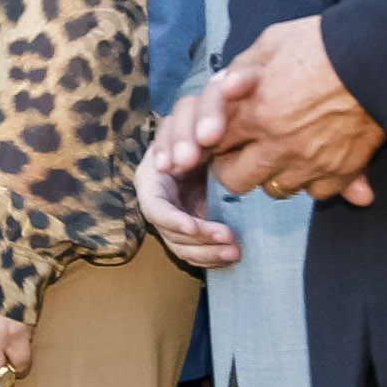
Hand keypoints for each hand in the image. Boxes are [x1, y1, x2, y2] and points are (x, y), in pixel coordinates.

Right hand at [137, 99, 240, 268]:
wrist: (206, 140)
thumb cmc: (198, 129)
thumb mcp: (189, 128)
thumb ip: (186, 137)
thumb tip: (183, 161)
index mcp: (151, 180)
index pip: (154, 207)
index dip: (172, 220)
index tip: (193, 226)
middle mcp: (158, 202)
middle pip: (170, 234)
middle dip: (199, 240)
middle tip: (229, 237)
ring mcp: (173, 218)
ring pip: (183, 247)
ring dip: (208, 253)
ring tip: (235, 251)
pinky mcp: (190, 228)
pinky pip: (195, 251)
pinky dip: (212, 258)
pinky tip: (232, 255)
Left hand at [193, 18, 382, 203]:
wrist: (381, 58)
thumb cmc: (324, 44)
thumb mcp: (272, 42)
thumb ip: (243, 68)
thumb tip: (227, 87)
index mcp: (255, 113)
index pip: (213, 147)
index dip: (213, 142)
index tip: (222, 136)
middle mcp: (278, 145)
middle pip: (236, 180)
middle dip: (235, 167)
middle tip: (246, 151)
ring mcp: (311, 163)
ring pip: (276, 189)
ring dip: (274, 174)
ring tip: (284, 151)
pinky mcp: (344, 172)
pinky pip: (318, 193)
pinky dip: (314, 181)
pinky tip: (317, 158)